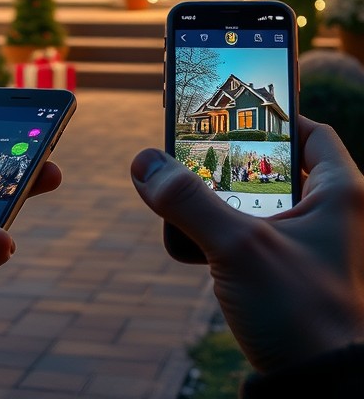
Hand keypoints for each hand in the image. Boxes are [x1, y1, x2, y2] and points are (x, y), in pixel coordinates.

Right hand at [131, 117, 363, 373]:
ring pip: (263, 205)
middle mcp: (334, 215)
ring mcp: (316, 249)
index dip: (270, 117)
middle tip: (195, 153)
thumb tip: (145, 164)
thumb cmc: (303, 313)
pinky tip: (200, 244)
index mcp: (341, 193)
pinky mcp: (297, 278)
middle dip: (233, 161)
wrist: (324, 392)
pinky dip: (230, 235)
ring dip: (225, 201)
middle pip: (278, 166)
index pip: (308, 130)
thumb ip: (189, 201)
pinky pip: (260, 239)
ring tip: (189, 196)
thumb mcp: (239, 248)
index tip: (229, 116)